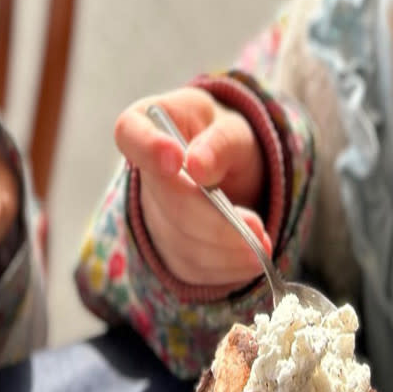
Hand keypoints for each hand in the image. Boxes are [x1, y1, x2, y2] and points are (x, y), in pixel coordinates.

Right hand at [113, 87, 268, 285]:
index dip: (148, 149)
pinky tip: (250, 259)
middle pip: (166, 200)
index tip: (176, 160)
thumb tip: (200, 166)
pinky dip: (225, 266)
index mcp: (147, 125)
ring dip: (224, 249)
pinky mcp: (167, 250)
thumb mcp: (232, 128)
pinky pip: (192, 266)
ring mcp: (150, 216)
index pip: (130, 133)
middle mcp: (141, 173)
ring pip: (180, 241)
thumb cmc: (224, 139)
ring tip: (262, 246)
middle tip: (256, 230)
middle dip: (212, 219)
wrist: (229, 170)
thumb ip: (221, 142)